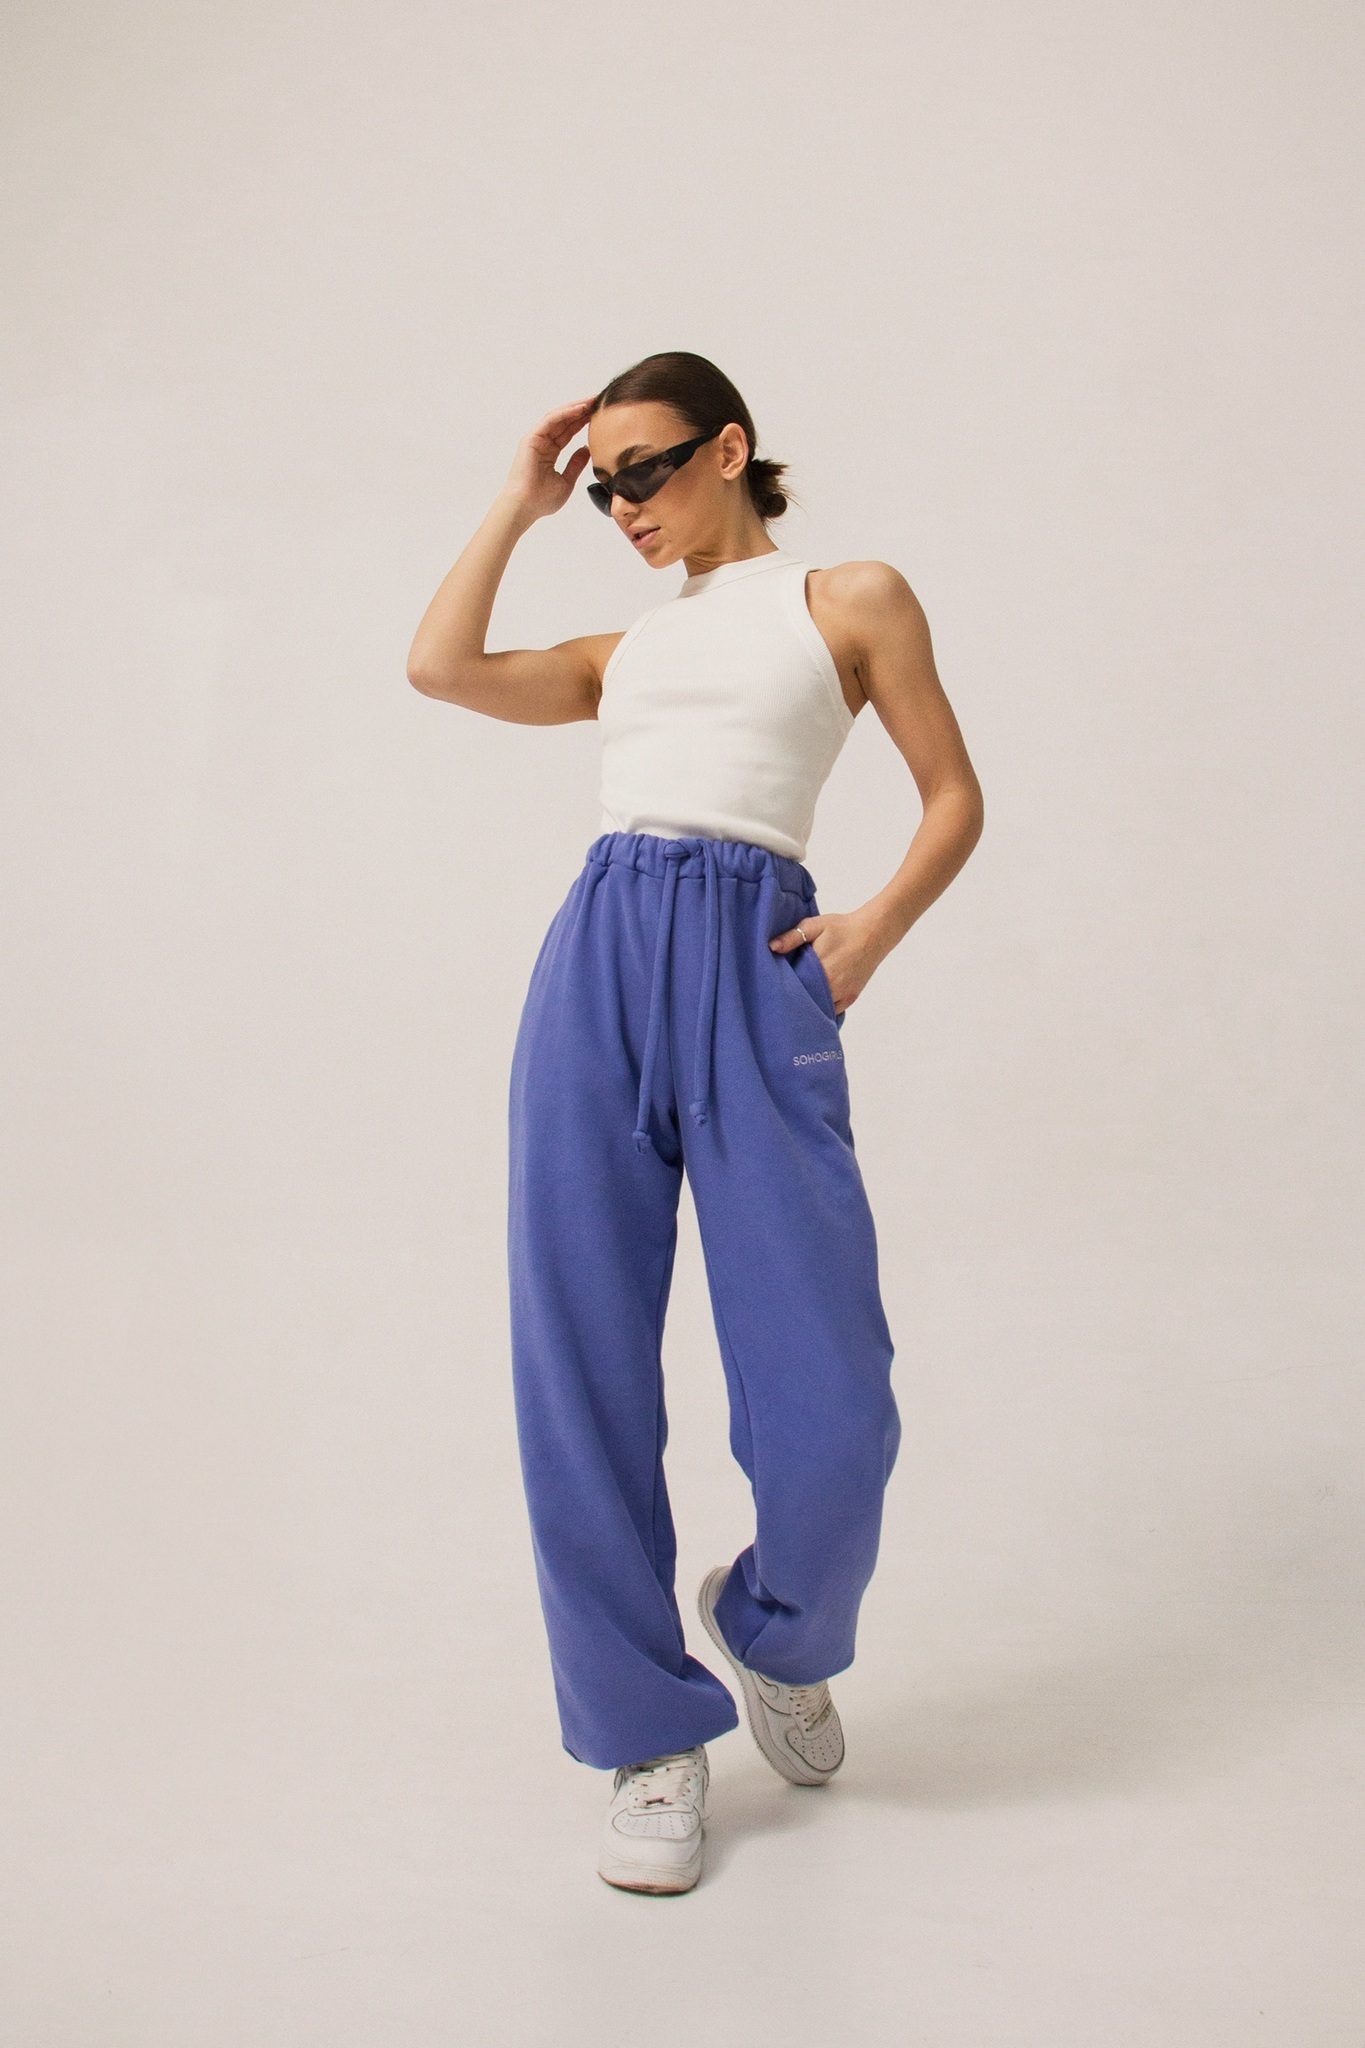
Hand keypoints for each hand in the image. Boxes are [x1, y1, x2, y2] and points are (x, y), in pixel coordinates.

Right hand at [501, 397, 596, 521]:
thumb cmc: (542, 500)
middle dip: (581, 410)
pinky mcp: (531, 438)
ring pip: (558, 417)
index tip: (600, 415)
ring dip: (575, 407)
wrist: (525, 507)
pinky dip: (565, 413)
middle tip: (599, 400)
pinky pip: (550, 420)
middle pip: (564, 421)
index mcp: (549, 453)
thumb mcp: (566, 481)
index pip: (569, 432)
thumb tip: (587, 450)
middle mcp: (542, 443)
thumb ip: (576, 464)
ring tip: (592, 400)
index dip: (583, 422)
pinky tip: (580, 408)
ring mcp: (536, 439)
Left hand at [769, 908, 887, 1014]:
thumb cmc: (843, 928)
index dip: (783, 987)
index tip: (773, 985)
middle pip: (806, 1000)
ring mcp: (843, 994)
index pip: (794, 986)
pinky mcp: (851, 998)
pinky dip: (823, 1008)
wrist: (874, 933)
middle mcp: (832, 986)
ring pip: (819, 1007)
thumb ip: (793, 937)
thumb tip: (771, 947)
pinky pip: (832, 1010)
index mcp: (820, 969)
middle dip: (795, 998)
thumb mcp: (815, 926)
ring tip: (796, 999)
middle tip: (782, 994)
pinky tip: (814, 1004)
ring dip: (809, 1004)